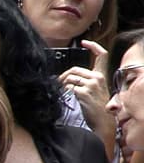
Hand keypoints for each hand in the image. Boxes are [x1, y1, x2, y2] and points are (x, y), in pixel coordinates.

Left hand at [62, 43, 112, 157]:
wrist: (102, 120)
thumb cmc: (96, 106)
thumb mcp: (94, 90)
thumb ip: (85, 80)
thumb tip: (67, 76)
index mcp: (101, 75)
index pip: (101, 55)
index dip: (93, 46)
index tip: (85, 42)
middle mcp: (97, 77)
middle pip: (75, 69)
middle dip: (64, 76)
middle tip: (59, 82)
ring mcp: (91, 84)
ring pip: (70, 78)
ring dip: (63, 85)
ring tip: (63, 91)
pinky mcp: (84, 92)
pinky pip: (68, 88)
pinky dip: (65, 92)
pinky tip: (67, 97)